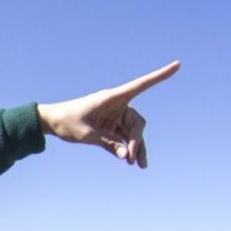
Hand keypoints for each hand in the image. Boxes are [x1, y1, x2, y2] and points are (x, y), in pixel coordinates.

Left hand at [36, 61, 180, 168]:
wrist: (52, 121)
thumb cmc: (67, 122)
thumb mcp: (87, 135)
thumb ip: (108, 144)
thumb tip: (127, 157)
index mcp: (113, 98)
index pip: (141, 85)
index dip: (160, 76)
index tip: (178, 65)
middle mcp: (118, 104)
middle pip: (137, 123)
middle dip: (137, 141)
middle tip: (133, 160)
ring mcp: (116, 115)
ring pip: (133, 133)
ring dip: (137, 148)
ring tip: (140, 165)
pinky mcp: (112, 125)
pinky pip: (125, 137)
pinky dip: (128, 148)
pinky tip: (131, 161)